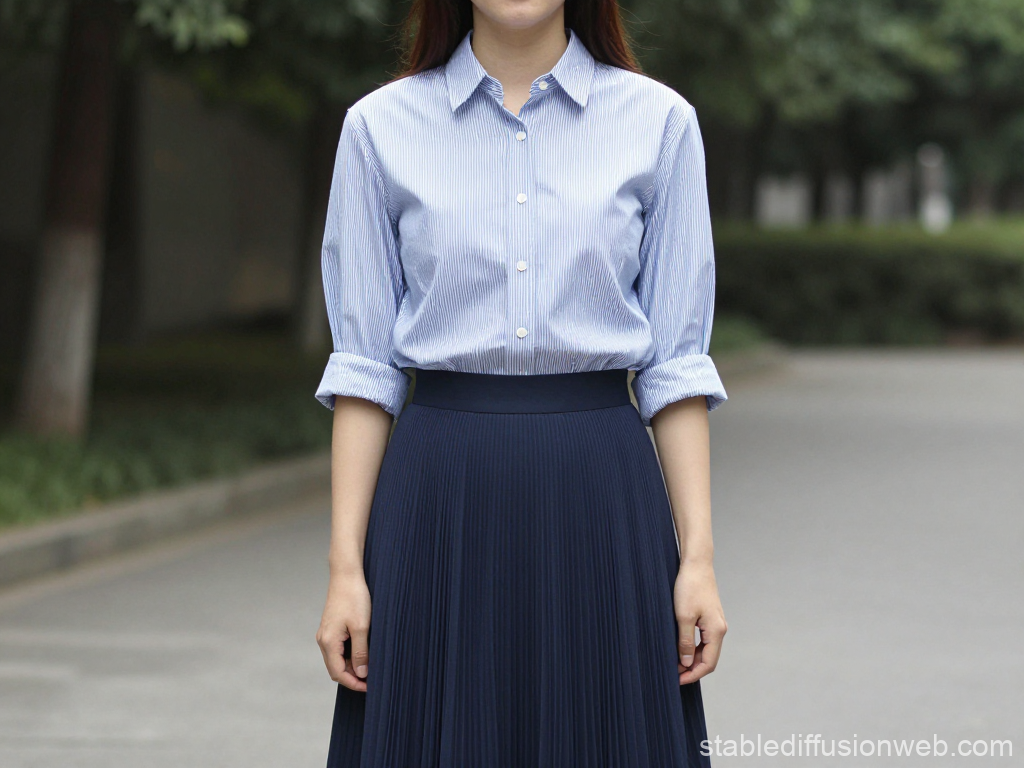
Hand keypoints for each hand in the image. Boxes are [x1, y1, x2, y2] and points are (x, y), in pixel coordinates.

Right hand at [316, 571, 371, 691]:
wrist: (346, 575)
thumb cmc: (354, 597)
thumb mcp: (362, 627)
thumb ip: (361, 653)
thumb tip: (362, 674)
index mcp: (328, 642)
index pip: (338, 673)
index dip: (354, 683)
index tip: (370, 687)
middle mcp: (323, 640)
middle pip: (335, 669)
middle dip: (353, 677)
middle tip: (372, 680)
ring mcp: (326, 634)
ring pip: (337, 659)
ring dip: (352, 666)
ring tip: (370, 667)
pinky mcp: (331, 628)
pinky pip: (338, 649)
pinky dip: (349, 655)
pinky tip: (363, 653)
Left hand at [674, 560, 726, 684]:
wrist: (696, 564)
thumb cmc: (689, 587)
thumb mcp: (683, 617)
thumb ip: (686, 642)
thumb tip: (687, 664)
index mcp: (716, 631)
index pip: (708, 663)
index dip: (693, 675)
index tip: (678, 680)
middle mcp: (720, 629)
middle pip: (709, 658)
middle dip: (693, 669)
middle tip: (674, 675)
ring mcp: (716, 623)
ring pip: (707, 649)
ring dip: (692, 659)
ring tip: (675, 664)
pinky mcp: (710, 617)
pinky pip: (705, 639)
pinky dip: (694, 648)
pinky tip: (681, 649)